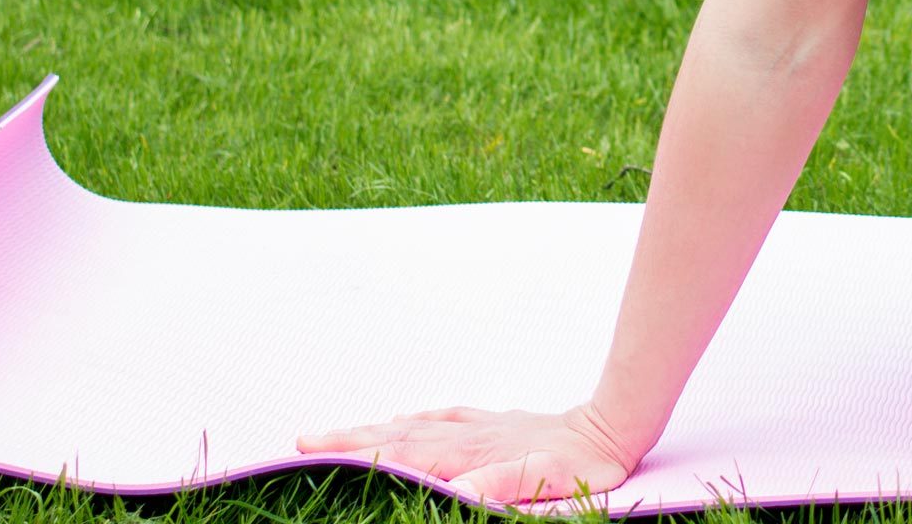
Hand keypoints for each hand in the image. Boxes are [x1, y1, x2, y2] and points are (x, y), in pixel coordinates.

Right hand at [295, 398, 639, 505]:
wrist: (610, 429)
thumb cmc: (577, 464)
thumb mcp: (539, 483)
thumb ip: (494, 487)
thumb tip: (455, 492)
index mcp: (469, 455)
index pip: (402, 457)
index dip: (359, 458)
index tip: (315, 457)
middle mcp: (467, 436)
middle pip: (397, 437)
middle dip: (349, 440)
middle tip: (302, 441)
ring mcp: (480, 426)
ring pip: (415, 425)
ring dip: (373, 428)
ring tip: (334, 433)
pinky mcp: (496, 422)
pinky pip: (444, 418)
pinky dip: (415, 419)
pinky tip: (404, 420)